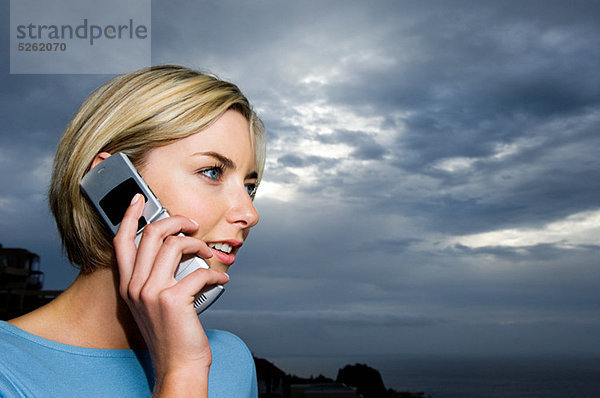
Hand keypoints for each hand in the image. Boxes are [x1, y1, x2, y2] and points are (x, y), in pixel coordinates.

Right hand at [113, 193, 229, 395]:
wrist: (178, 365)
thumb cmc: (172, 333)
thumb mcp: (154, 303)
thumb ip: (157, 277)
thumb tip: (178, 249)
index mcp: (128, 285)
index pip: (121, 241)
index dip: (130, 216)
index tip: (139, 199)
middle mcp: (135, 286)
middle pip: (150, 234)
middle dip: (176, 221)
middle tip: (192, 225)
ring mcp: (151, 292)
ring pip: (174, 245)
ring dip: (198, 244)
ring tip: (209, 254)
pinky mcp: (173, 300)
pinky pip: (199, 270)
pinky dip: (216, 272)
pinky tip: (221, 279)